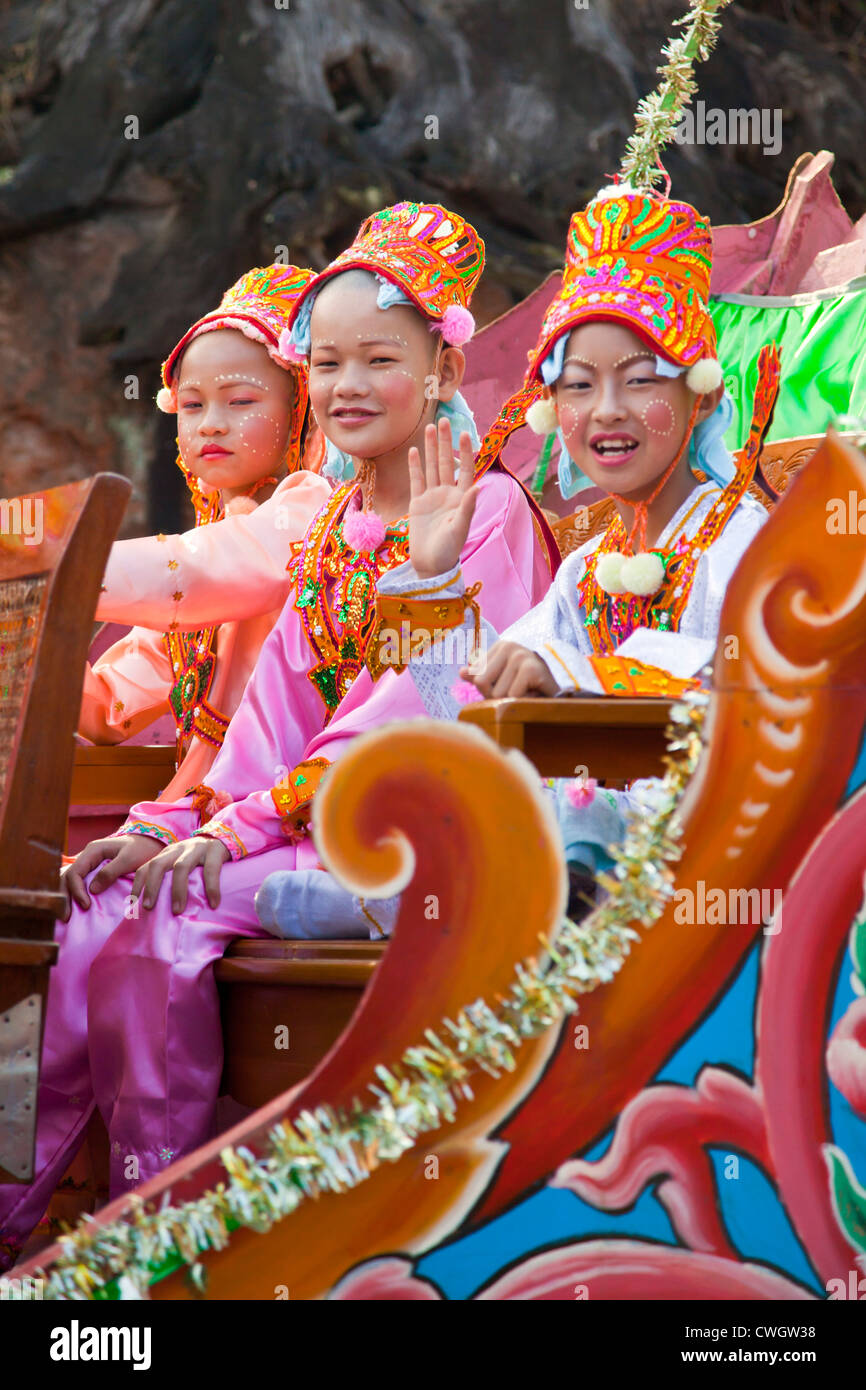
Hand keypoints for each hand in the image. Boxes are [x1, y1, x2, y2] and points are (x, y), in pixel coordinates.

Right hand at [60, 834, 162, 920]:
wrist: (150, 843)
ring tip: (66, 917)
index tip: (86, 906)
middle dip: (64, 897)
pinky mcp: (93, 872)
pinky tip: (73, 908)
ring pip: (69, 881)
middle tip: (66, 918)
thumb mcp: (129, 859)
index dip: (77, 890)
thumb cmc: (141, 849)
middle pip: (67, 877)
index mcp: (92, 850)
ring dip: (66, 898)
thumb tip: (92, 890)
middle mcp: (86, 857)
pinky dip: (73, 895)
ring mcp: (88, 864)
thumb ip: (111, 872)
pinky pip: (78, 883)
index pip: (75, 872)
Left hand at [130, 836, 230, 913]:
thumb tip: (154, 906)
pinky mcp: (214, 851)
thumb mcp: (180, 862)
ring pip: (181, 867)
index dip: (138, 884)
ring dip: (177, 890)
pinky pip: (211, 870)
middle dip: (151, 887)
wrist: (225, 838)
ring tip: (177, 911)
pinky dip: (212, 888)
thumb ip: (169, 876)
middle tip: (148, 907)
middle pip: (158, 865)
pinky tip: (214, 904)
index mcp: (167, 853)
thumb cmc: (199, 858)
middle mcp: (178, 849)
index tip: (132, 904)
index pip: (146, 866)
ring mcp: (196, 849)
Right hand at [408, 418, 477, 578]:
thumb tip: (477, 486)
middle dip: (445, 442)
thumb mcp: (460, 528)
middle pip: (446, 462)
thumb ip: (467, 507)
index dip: (464, 451)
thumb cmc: (449, 550)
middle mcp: (448, 494)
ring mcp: (432, 497)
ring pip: (431, 467)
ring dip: (430, 448)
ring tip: (429, 427)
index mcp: (462, 498)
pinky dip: (415, 466)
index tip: (463, 432)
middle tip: (443, 420)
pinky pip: (416, 480)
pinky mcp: (418, 503)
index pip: (464, 469)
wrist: (430, 564)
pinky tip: (413, 451)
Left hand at [460, 640, 558, 697]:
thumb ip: (480, 675)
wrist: (556, 693)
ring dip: (511, 700)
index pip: (476, 677)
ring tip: (525, 693)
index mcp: (500, 646)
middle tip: (516, 691)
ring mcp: (521, 655)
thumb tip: (461, 672)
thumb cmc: (526, 686)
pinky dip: (522, 702)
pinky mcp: (532, 668)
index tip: (509, 684)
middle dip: (497, 696)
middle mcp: (509, 646)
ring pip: (498, 693)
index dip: (490, 689)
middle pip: (482, 683)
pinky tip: (532, 696)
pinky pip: (512, 695)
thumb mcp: (501, 680)